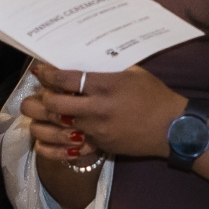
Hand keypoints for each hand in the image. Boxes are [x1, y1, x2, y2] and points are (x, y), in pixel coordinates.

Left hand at [24, 60, 187, 162]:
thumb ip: (108, 67)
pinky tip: (40, 142)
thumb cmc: (154, 96)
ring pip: (56, 128)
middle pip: (55, 105)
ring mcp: (97, 131)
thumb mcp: (133, 72)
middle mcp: (97, 109)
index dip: (48, 74)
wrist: (172, 128)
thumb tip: (85, 57)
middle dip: (40, 98)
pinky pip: (68, 150)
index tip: (40, 71)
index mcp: (105, 86)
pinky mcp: (100, 146)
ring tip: (36, 113)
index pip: (67, 80)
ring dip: (41, 121)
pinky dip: (51, 148)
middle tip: (36, 92)